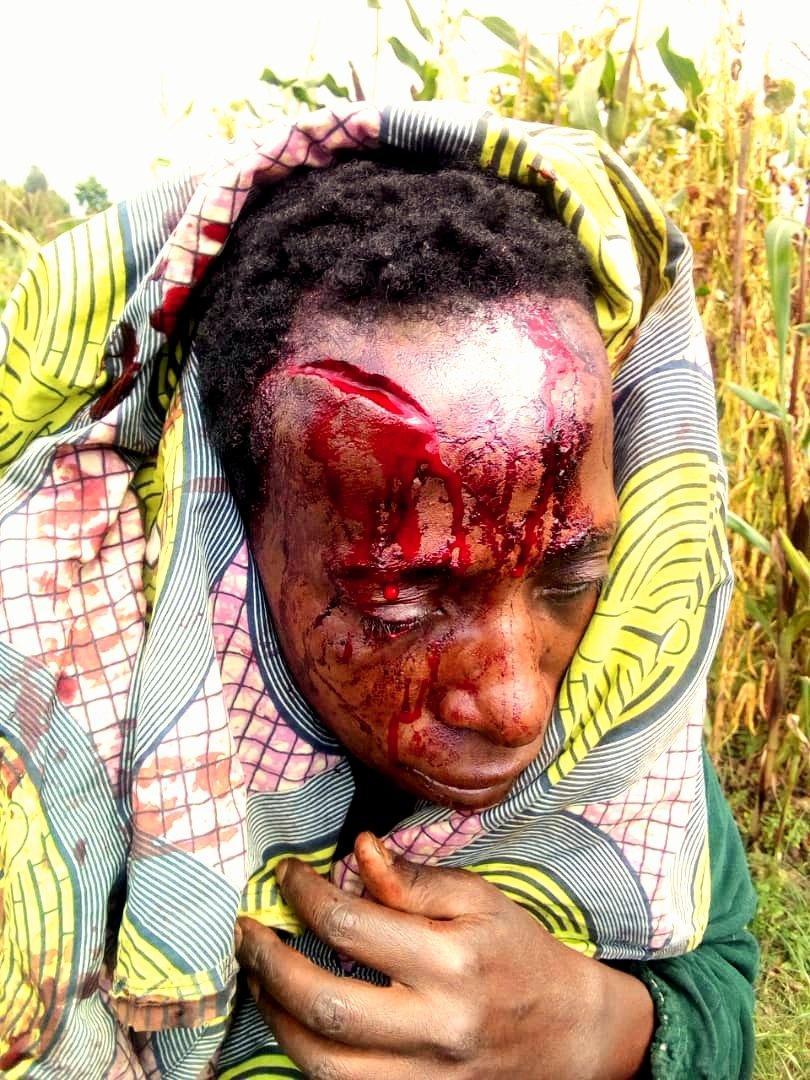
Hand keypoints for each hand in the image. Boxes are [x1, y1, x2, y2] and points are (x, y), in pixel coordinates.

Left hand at [236, 834, 652, 1078]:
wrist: (571, 1035)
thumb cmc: (523, 955)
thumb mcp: (481, 901)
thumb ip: (414, 880)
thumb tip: (357, 852)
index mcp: (451, 961)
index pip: (351, 925)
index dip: (304, 895)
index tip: (286, 876)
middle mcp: (435, 1025)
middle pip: (324, 1003)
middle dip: (269, 963)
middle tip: (248, 931)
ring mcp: (424, 1075)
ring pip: (322, 1064)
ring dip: (274, 1017)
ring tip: (259, 978)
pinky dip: (305, 1056)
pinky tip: (293, 1021)